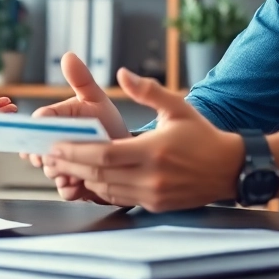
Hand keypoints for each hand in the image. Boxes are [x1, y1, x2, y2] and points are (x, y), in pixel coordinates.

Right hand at [20, 53, 128, 201]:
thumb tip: (68, 56)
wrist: (130, 152)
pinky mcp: (72, 184)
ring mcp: (61, 164)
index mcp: (56, 121)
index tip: (43, 138)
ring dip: (61, 172)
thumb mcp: (96, 99)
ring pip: (51, 172)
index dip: (37, 132)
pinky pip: (64, 190)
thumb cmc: (107, 123)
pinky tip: (82, 183)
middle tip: (60, 157)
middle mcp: (53, 143)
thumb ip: (82, 80)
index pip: (37, 123)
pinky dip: (71, 188)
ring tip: (76, 170)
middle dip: (49, 156)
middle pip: (38, 151)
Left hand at [43, 68, 243, 211]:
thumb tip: (122, 74)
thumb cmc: (202, 135)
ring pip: (106, 189)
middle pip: (99, 174)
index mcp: (154, 151)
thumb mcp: (177, 106)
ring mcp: (153, 194)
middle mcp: (151, 176)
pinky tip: (87, 178)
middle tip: (48, 157)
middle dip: (70, 165)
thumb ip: (147, 91)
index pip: (105, 155)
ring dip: (81, 178)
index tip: (55, 145)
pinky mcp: (155, 205)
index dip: (76, 151)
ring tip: (61, 167)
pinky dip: (100, 189)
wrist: (230, 169)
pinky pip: (119, 199)